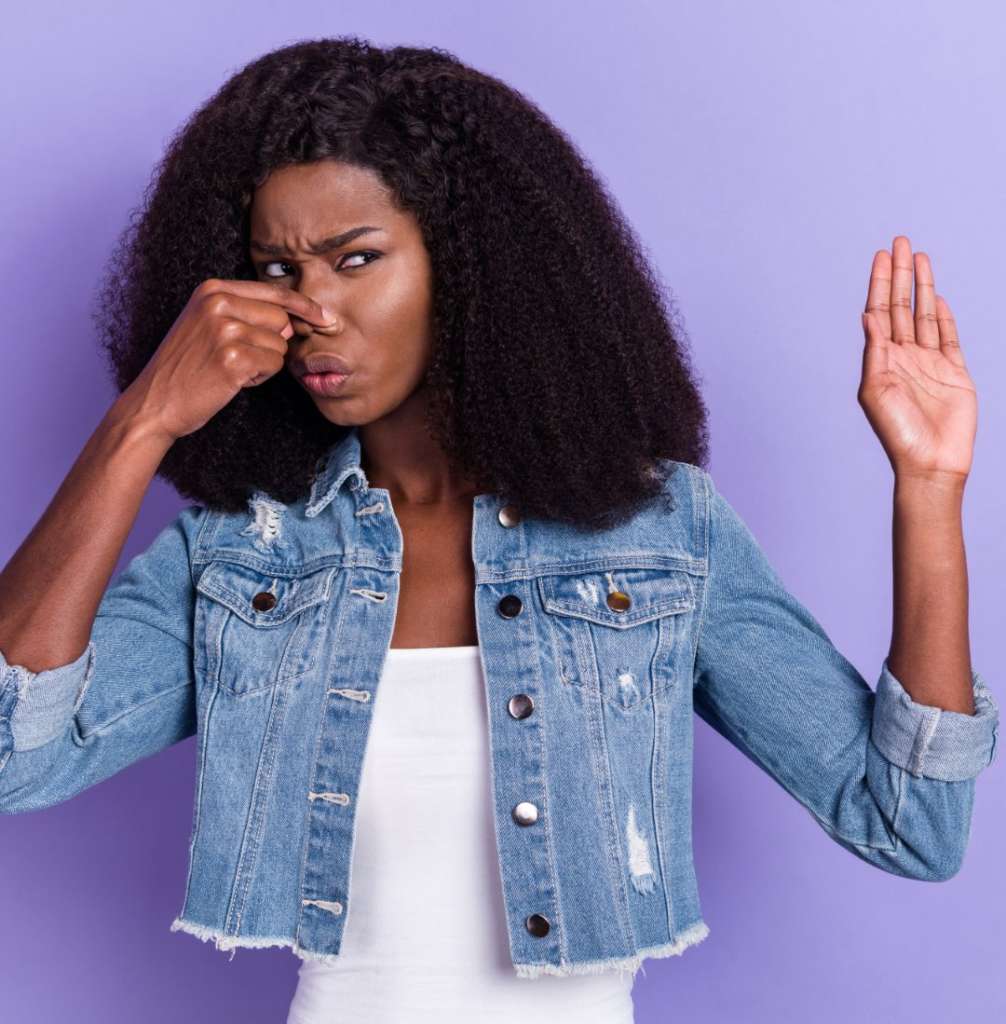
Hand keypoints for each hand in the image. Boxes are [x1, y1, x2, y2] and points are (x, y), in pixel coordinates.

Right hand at [115, 278, 335, 442]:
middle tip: (239, 356)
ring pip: (280, 344)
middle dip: (272, 343)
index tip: (324, 316)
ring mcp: (225, 329)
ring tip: (231, 369)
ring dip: (264, 363)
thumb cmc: (186, 367)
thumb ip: (246, 313)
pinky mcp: (233, 358)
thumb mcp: (207, 325)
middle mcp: (218, 303)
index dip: (303, 305)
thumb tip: (294, 318)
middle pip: (281, 319)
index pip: (273, 291)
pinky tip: (234, 380)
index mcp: (212, 289)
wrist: (155, 402)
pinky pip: (274, 364)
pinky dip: (260, 376)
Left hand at [858, 235, 974, 481]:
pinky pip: (948, 337)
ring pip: (924, 315)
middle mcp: (903, 357)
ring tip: (920, 257)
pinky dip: (942, 316)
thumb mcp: (876, 390)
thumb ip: (874, 352)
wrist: (931, 462)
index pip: (880, 312)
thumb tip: (868, 315)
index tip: (882, 256)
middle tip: (901, 241)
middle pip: (902, 305)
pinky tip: (936, 296)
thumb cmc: (897, 432)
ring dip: (922, 286)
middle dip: (901, 274)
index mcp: (881, 360)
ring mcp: (929, 363)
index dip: (880, 283)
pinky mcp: (954, 373)